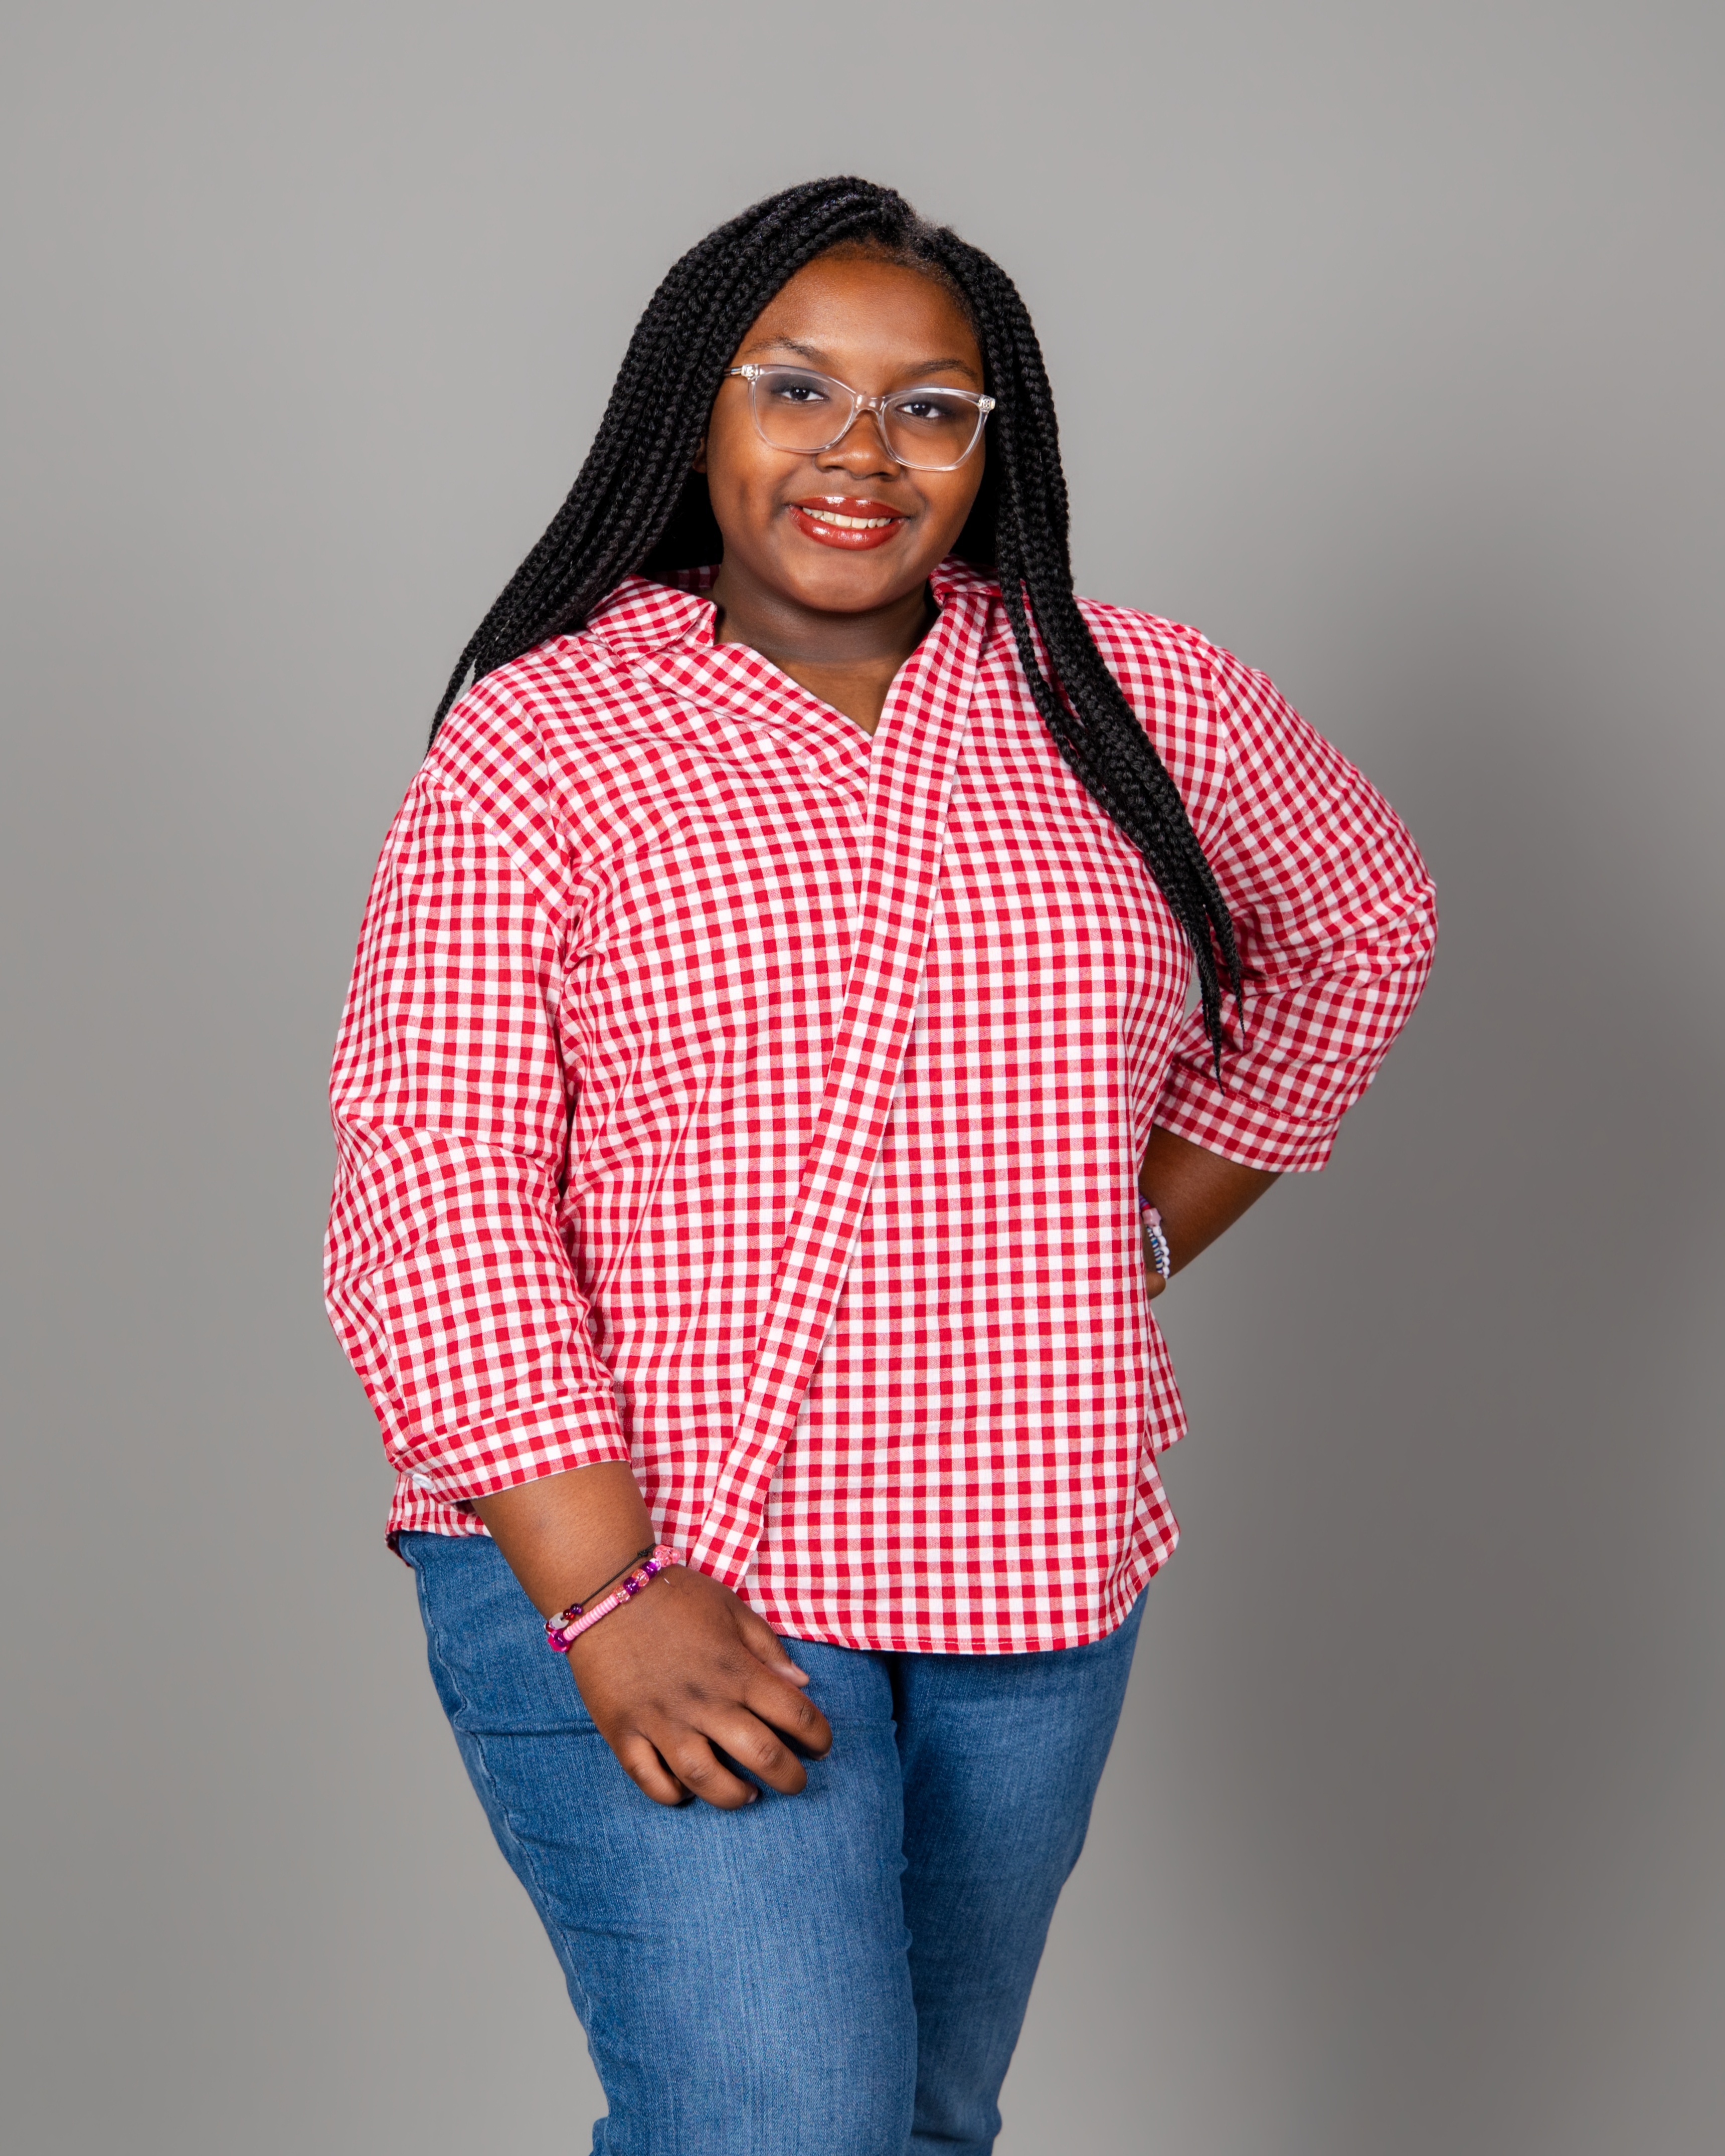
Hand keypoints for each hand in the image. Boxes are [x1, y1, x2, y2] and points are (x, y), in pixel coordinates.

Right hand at [565, 1561, 832, 1809]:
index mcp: (735, 1669)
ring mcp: (661, 1720)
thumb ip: (768, 1647)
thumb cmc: (674, 1594)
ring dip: (734, 1796)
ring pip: (705, 1779)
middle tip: (796, 1782)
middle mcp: (703, 1701)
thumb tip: (801, 1685)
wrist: (604, 1587)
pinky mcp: (623, 1731)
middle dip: (790, 1777)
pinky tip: (688, 1791)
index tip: (821, 1746)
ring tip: (748, 1795)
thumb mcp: (731, 1607)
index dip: (818, 1737)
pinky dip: (672, 1794)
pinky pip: (649, 1780)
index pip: (795, 1714)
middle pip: (760, 1755)